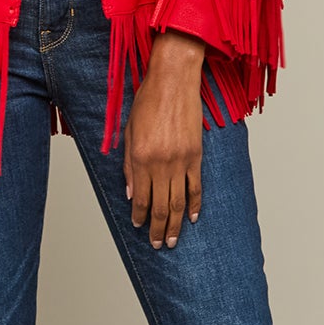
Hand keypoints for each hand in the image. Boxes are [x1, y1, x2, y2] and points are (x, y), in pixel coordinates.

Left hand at [124, 30, 206, 247]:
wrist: (174, 80)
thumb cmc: (148, 101)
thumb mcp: (128, 132)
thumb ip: (128, 165)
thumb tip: (129, 192)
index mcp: (139, 157)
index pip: (139, 197)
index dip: (138, 215)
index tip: (138, 227)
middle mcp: (160, 163)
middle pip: (159, 205)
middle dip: (156, 228)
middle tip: (157, 245)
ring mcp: (180, 161)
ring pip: (177, 202)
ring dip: (174, 224)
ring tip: (172, 240)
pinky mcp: (195, 155)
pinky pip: (195, 187)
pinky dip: (194, 204)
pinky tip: (191, 217)